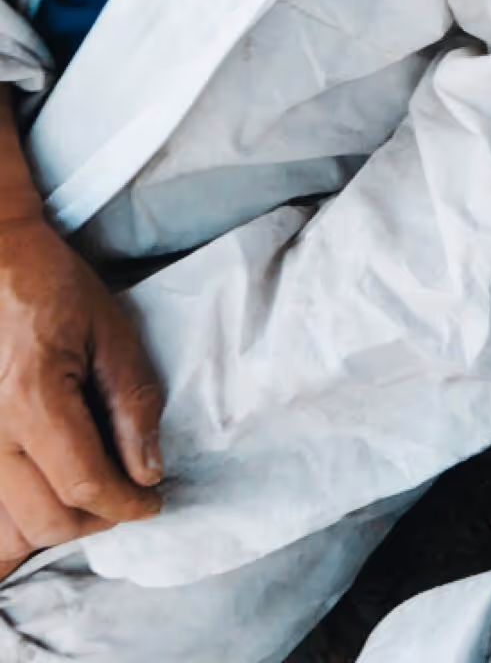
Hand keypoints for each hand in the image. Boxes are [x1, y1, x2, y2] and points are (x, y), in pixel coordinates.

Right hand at [0, 213, 163, 570]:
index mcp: (31, 398)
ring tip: (90, 497)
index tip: (153, 499)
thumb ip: (132, 401)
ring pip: (8, 528)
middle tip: (127, 495)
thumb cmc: (52, 285)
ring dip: (56, 526)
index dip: (127, 503)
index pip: (85, 484)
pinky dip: (15, 524)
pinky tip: (46, 505)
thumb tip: (147, 471)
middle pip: (45, 519)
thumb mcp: (110, 329)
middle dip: (97, 520)